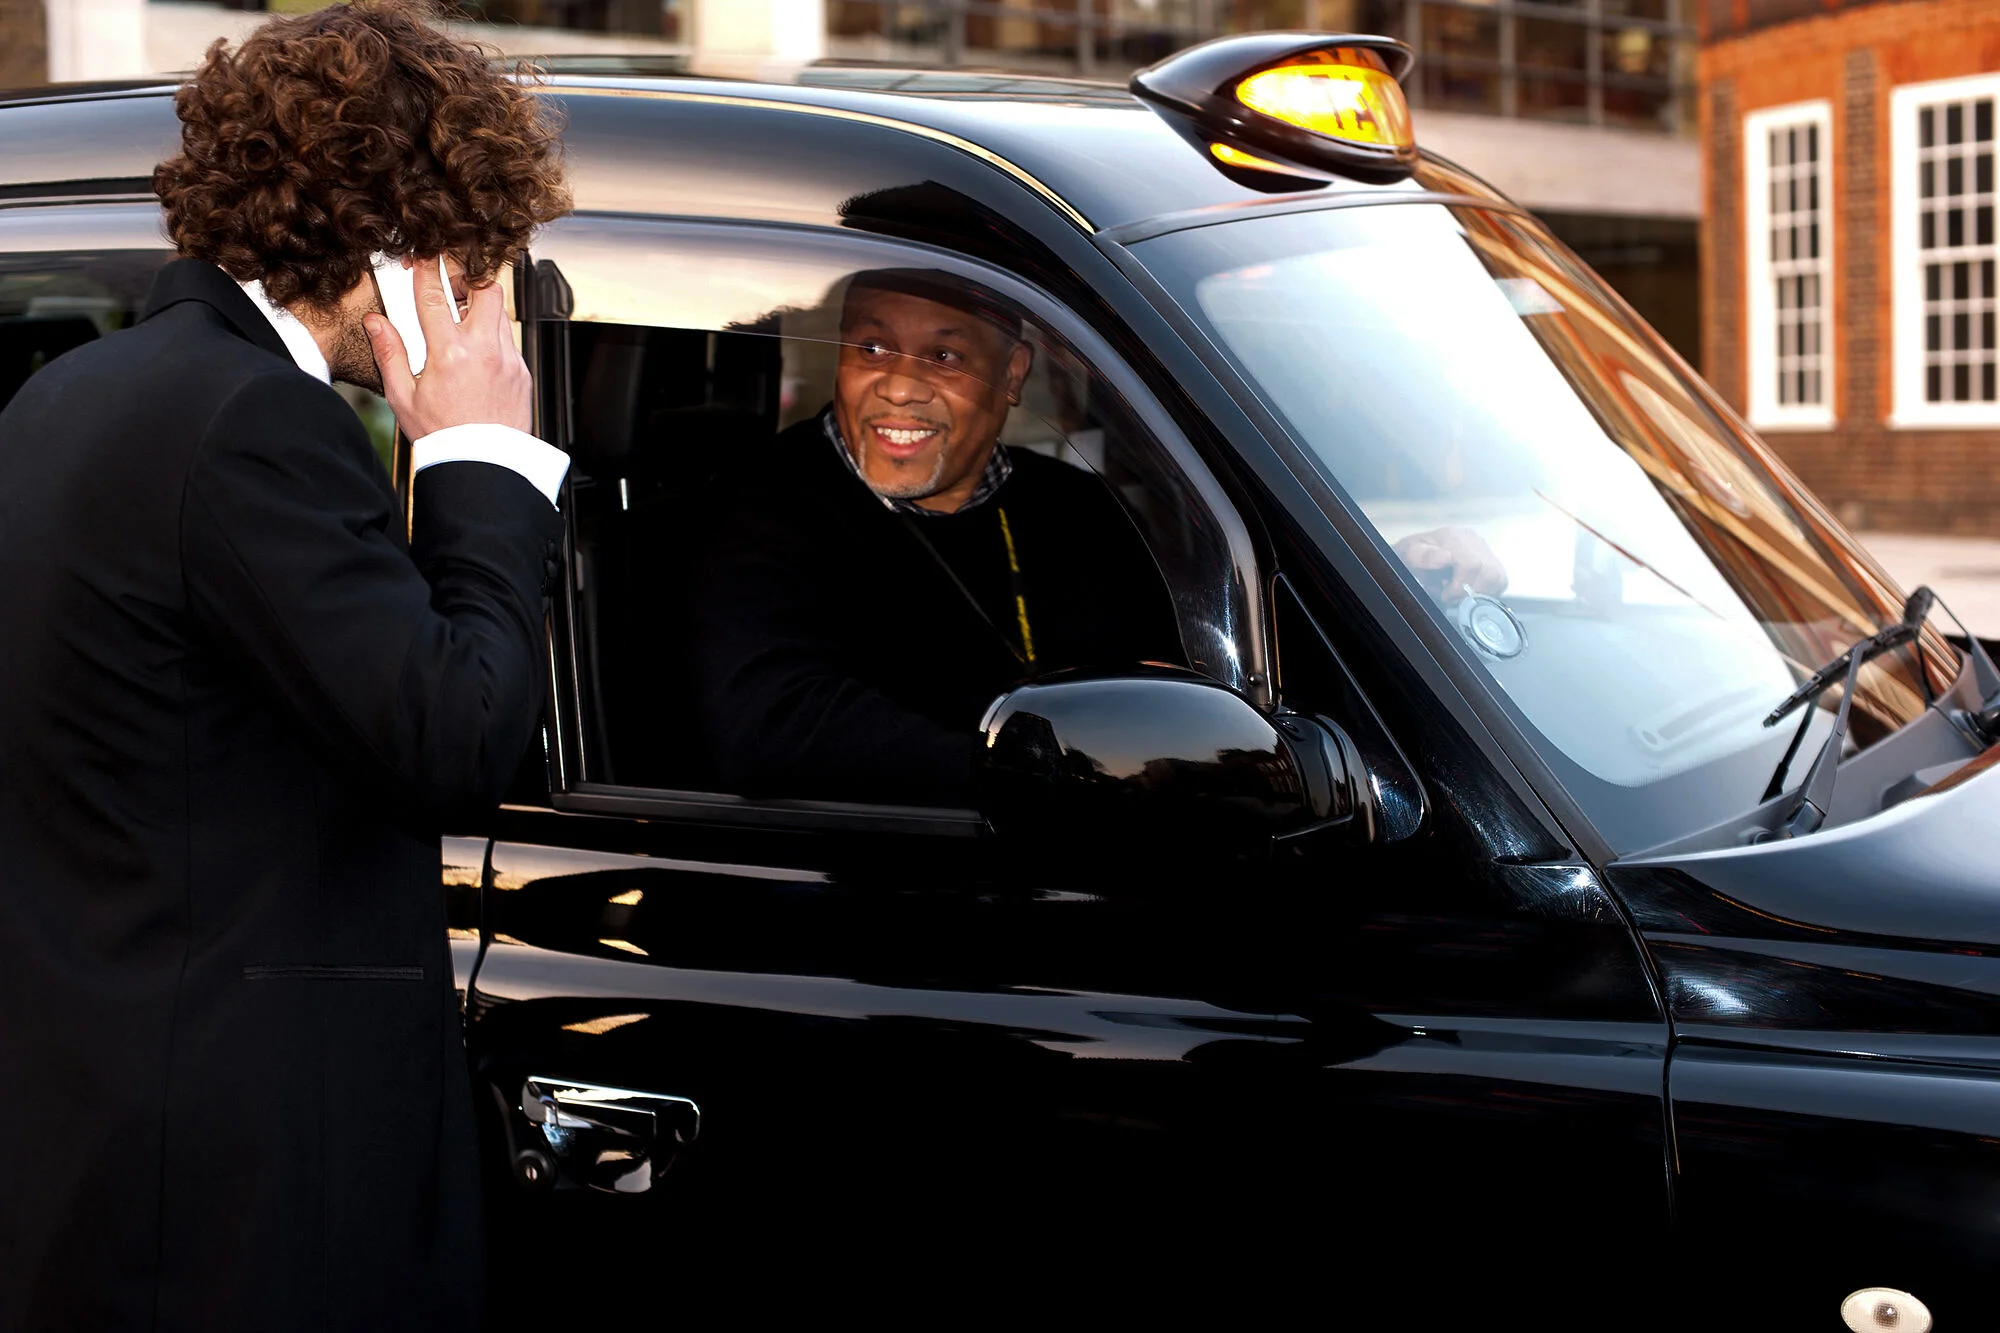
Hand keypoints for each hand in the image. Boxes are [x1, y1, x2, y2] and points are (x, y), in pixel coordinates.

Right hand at [365, 258, 531, 437]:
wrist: (484, 467)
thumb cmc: (443, 437)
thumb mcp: (403, 397)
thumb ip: (390, 353)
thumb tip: (375, 321)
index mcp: (449, 353)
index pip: (435, 294)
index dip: (425, 268)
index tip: (420, 256)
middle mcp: (483, 350)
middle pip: (484, 287)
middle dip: (467, 276)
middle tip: (450, 282)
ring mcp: (508, 360)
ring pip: (499, 311)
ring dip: (480, 305)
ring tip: (460, 317)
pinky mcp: (522, 372)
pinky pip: (509, 339)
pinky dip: (492, 335)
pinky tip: (476, 351)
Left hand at [1393, 526, 1507, 604]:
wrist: (1412, 555)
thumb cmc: (1409, 558)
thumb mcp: (1406, 556)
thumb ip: (1421, 556)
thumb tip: (1445, 557)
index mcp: (1453, 536)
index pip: (1472, 565)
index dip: (1460, 587)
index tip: (1445, 593)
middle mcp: (1472, 539)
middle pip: (1490, 573)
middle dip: (1470, 592)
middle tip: (1450, 594)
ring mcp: (1483, 548)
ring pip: (1498, 578)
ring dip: (1479, 592)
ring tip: (1458, 591)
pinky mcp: (1491, 559)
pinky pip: (1500, 580)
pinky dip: (1485, 591)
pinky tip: (1467, 589)